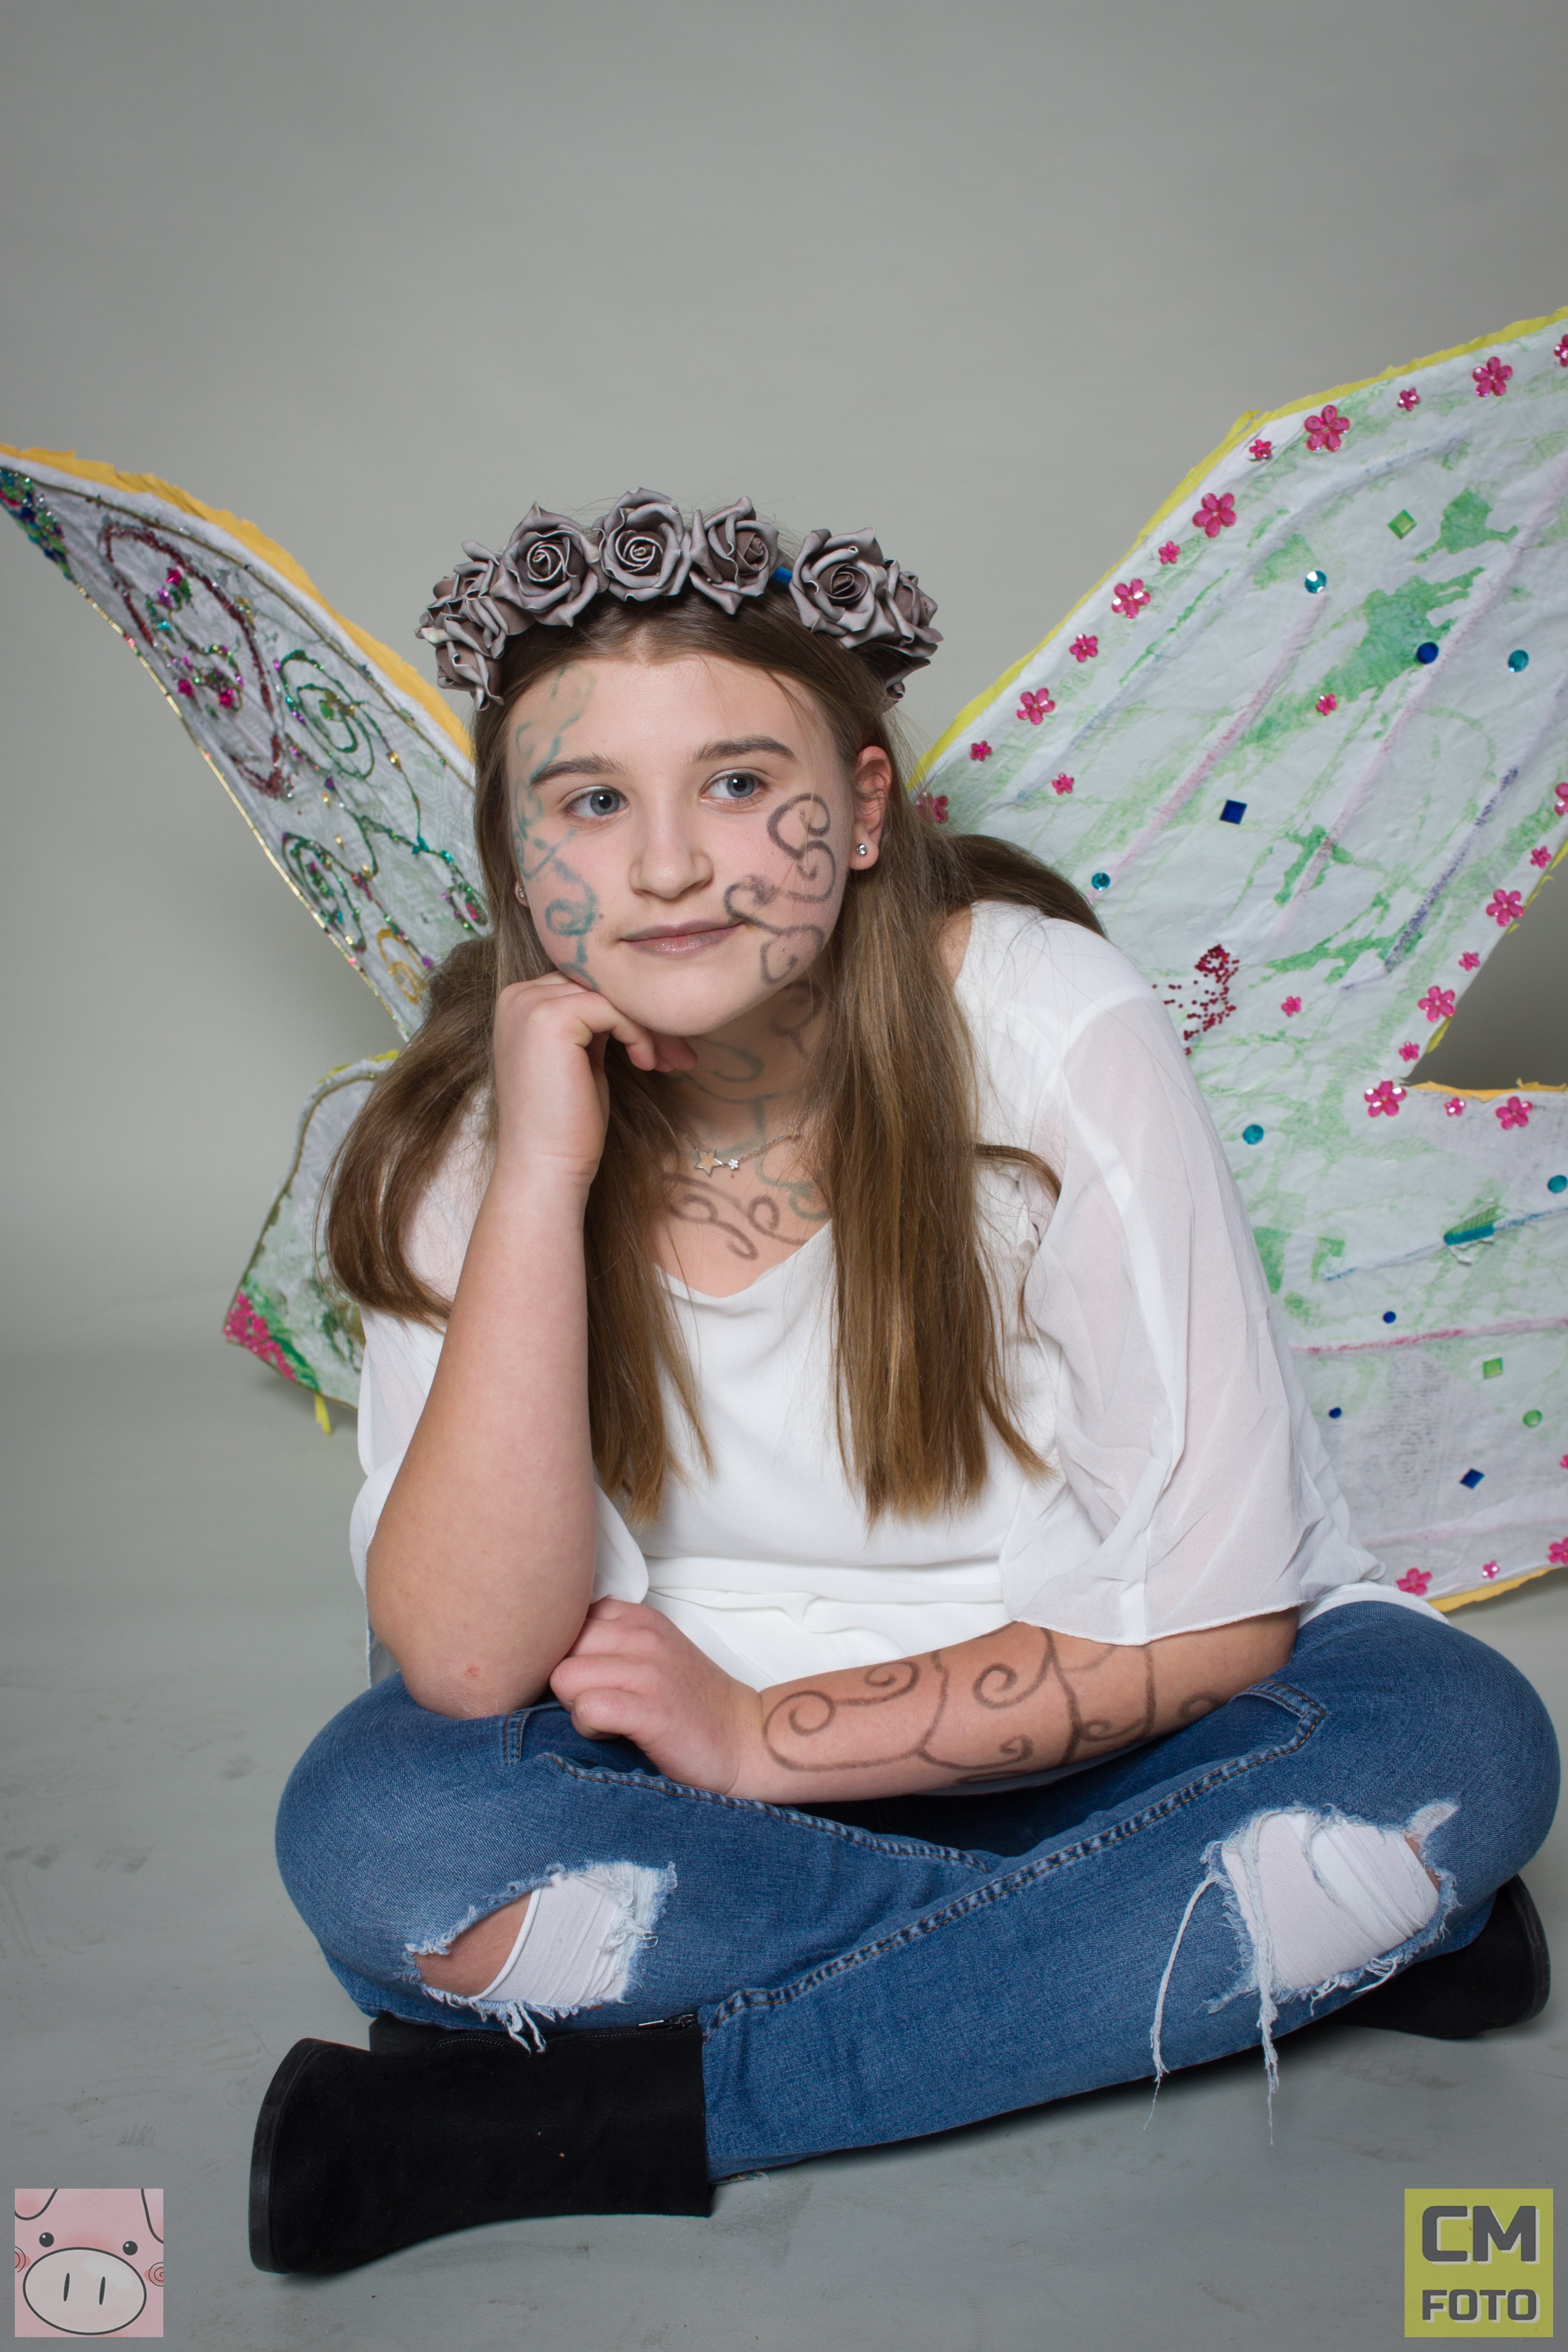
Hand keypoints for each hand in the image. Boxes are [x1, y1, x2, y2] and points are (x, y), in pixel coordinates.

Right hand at [492, 972, 694, 1190]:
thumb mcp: (583, 1058)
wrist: (546, 1166)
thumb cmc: (568, 1123)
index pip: (588, 983)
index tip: (663, 1046)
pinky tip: (646, 1065)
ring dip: (649, 1025)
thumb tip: (634, 999)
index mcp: (520, 1002)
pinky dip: (639, 1034)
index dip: (630, 1009)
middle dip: (646, 1015)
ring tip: (668, 1062)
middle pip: (601, 983)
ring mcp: (530, 1004)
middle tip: (679, 1054)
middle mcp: (518, 995)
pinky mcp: (550, 1018)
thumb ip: (594, 1023)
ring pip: (612, 993)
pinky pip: (614, 1007)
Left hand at [549, 1599, 765, 1794]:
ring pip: (565, 1677)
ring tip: (606, 1718)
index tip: (588, 1676)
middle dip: (565, 1680)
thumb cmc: (690, 1702)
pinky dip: (589, 1727)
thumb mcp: (652, 1651)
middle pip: (558, 1648)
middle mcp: (643, 1636)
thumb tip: (548, 1650)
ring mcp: (648, 1671)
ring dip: (575, 1706)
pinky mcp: (651, 1710)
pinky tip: (613, 1733)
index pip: (567, 1618)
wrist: (744, 1738)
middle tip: (594, 1702)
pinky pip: (587, 1709)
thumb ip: (609, 1639)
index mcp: (639, 1617)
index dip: (566, 1653)